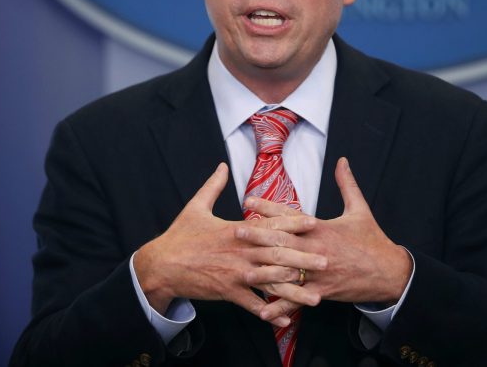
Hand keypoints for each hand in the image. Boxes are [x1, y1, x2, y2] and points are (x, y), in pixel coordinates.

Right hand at [133, 163, 325, 325]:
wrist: (161, 265)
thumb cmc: (179, 236)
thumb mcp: (195, 206)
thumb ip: (213, 185)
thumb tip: (223, 166)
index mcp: (236, 230)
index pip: (269, 225)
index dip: (292, 223)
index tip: (313, 222)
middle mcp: (240, 252)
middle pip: (277, 254)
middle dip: (303, 258)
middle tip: (325, 261)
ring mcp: (235, 274)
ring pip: (270, 282)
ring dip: (294, 290)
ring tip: (315, 296)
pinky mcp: (228, 292)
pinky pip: (252, 304)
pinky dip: (269, 312)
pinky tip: (286, 320)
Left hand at [237, 157, 411, 320]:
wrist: (389, 272)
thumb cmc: (373, 240)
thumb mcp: (360, 209)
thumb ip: (347, 184)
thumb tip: (342, 161)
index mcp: (322, 228)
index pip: (291, 216)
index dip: (268, 207)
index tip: (248, 201)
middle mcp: (317, 249)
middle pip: (283, 242)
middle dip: (259, 238)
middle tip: (237, 232)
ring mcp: (318, 272)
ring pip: (287, 271)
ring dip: (264, 272)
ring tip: (243, 270)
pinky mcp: (322, 292)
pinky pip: (297, 299)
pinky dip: (280, 305)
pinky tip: (263, 310)